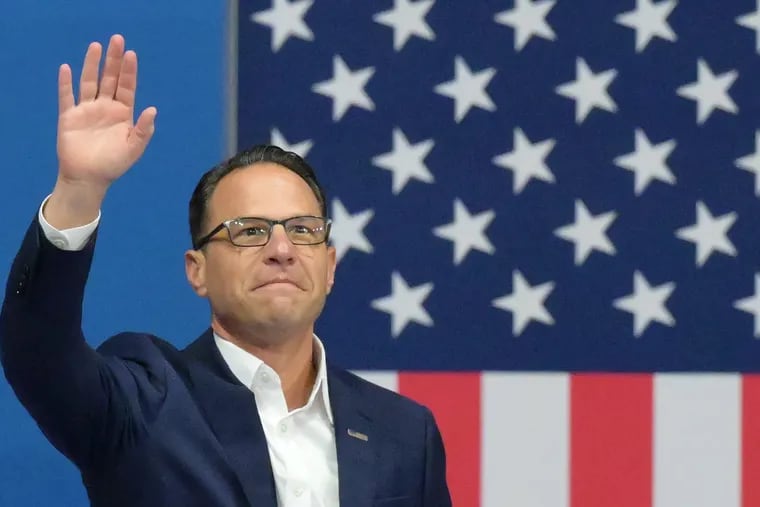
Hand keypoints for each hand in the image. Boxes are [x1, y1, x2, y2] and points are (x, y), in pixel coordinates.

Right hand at [46, 34, 155, 227]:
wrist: (89, 179)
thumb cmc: (114, 165)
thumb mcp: (134, 148)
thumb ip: (144, 129)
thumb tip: (153, 109)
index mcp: (123, 114)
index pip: (127, 87)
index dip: (129, 71)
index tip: (131, 54)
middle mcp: (105, 108)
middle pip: (110, 79)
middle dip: (113, 60)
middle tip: (117, 40)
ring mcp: (87, 111)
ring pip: (89, 83)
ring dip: (92, 65)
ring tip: (96, 46)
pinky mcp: (69, 117)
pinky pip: (67, 97)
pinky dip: (66, 83)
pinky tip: (67, 68)